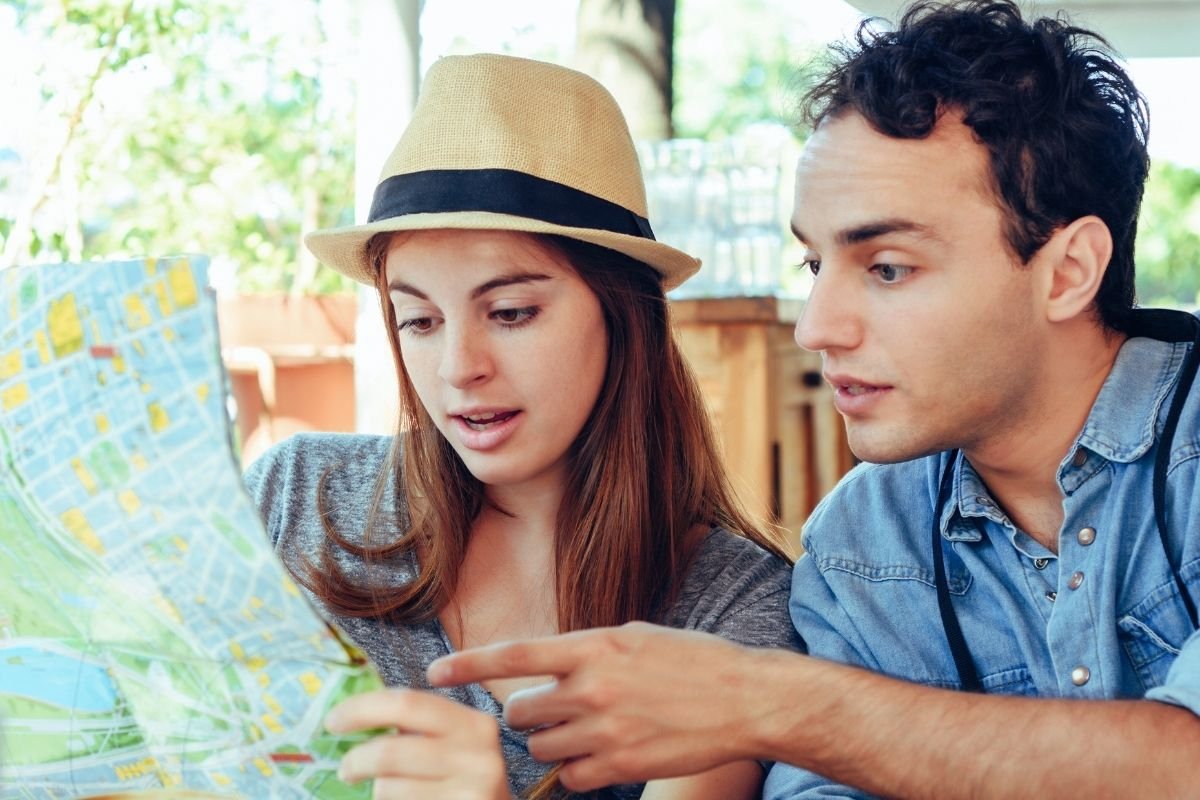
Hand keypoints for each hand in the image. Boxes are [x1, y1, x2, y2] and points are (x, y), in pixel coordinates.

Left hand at [324, 688, 511, 799]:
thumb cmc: (465, 781)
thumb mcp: (455, 745)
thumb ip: (419, 726)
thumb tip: (351, 713)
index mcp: (475, 725)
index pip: (407, 704)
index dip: (362, 709)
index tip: (332, 720)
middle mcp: (478, 756)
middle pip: (391, 750)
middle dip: (357, 759)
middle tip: (345, 768)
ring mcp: (470, 792)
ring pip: (389, 787)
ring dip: (376, 790)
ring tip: (381, 791)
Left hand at [427, 622, 773, 791]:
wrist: (743, 698)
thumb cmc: (691, 660)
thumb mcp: (633, 637)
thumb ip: (585, 651)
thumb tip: (545, 665)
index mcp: (593, 646)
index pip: (514, 656)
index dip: (467, 665)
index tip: (434, 673)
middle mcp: (593, 688)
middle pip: (520, 713)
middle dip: (529, 715)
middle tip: (556, 709)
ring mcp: (606, 731)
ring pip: (541, 748)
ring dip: (552, 742)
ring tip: (587, 729)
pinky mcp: (621, 766)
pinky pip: (571, 777)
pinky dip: (579, 770)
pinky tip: (605, 753)